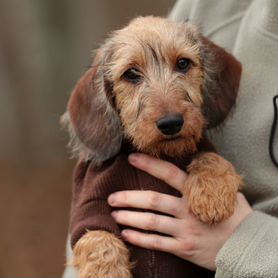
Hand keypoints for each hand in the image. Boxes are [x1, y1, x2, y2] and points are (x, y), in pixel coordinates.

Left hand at [108, 153, 251, 270]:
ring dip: (129, 217)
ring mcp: (184, 230)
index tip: (132, 158)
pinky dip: (140, 239)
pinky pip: (157, 243)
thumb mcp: (225, 191)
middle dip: (129, 198)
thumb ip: (207, 180)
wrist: (246, 245)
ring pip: (150, 222)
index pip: (169, 174)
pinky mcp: (183, 248)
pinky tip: (126, 234)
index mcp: (196, 194)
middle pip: (152, 200)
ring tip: (114, 214)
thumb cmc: (235, 216)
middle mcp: (187, 211)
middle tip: (111, 197)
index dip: (149, 164)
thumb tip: (196, 163)